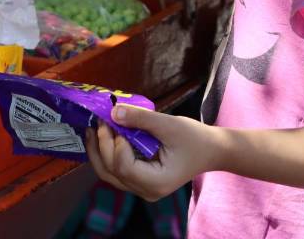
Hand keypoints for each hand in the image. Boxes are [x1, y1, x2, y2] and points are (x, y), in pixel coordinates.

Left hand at [86, 106, 220, 201]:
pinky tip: (103, 137)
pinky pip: (117, 171)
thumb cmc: (194, 138)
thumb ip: (141, 119)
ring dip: (99, 151)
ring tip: (93, 130)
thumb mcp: (169, 124)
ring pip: (110, 174)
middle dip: (101, 146)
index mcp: (156, 182)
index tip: (117, 122)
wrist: (211, 150)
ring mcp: (142, 189)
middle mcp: (146, 191)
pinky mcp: (140, 181)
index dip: (116, 144)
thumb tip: (114, 112)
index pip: (124, 167)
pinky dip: (107, 154)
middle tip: (99, 121)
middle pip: (111, 172)